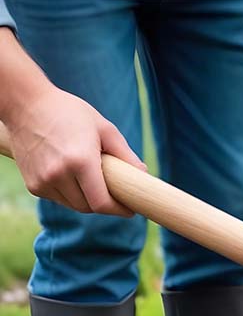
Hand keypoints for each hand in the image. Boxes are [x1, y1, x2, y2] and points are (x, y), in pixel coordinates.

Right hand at [6, 87, 145, 215]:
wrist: (25, 104)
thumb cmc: (69, 112)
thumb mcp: (104, 128)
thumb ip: (125, 154)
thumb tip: (144, 174)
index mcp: (80, 161)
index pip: (102, 203)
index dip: (119, 210)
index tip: (130, 210)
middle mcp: (58, 174)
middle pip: (89, 207)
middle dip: (105, 205)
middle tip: (117, 196)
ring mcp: (42, 181)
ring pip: (74, 205)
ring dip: (87, 201)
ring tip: (95, 184)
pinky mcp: (33, 184)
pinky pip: (59, 199)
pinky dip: (70, 195)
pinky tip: (74, 179)